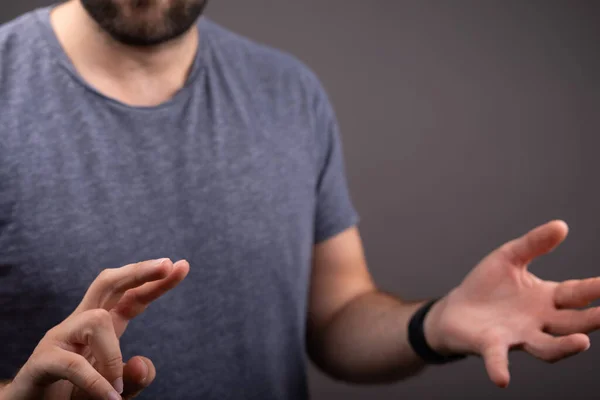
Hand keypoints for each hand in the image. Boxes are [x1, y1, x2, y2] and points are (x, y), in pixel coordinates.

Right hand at [3, 258, 188, 399]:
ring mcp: (59, 338)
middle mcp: (81, 323)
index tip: (183, 266)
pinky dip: (96, 382)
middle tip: (166, 264)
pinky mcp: (42, 361)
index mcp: (103, 325)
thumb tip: (143, 362)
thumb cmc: (75, 395)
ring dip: (113, 356)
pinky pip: (73, 363)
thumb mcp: (115, 389)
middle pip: (108, 282)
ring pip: (96, 320)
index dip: (155, 280)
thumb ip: (134, 379)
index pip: (132, 295)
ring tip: (116, 389)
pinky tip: (109, 397)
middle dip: (139, 270)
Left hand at [424, 220, 598, 387]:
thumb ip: (533, 244)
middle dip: (592, 319)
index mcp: (546, 298)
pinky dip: (499, 367)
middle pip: (571, 323)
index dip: (596, 290)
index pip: (577, 294)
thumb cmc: (486, 286)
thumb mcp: (509, 258)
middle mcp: (539, 322)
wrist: (455, 310)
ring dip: (564, 347)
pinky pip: (497, 358)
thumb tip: (562, 225)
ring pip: (547, 347)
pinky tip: (502, 378)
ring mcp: (517, 336)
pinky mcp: (491, 345)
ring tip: (583, 342)